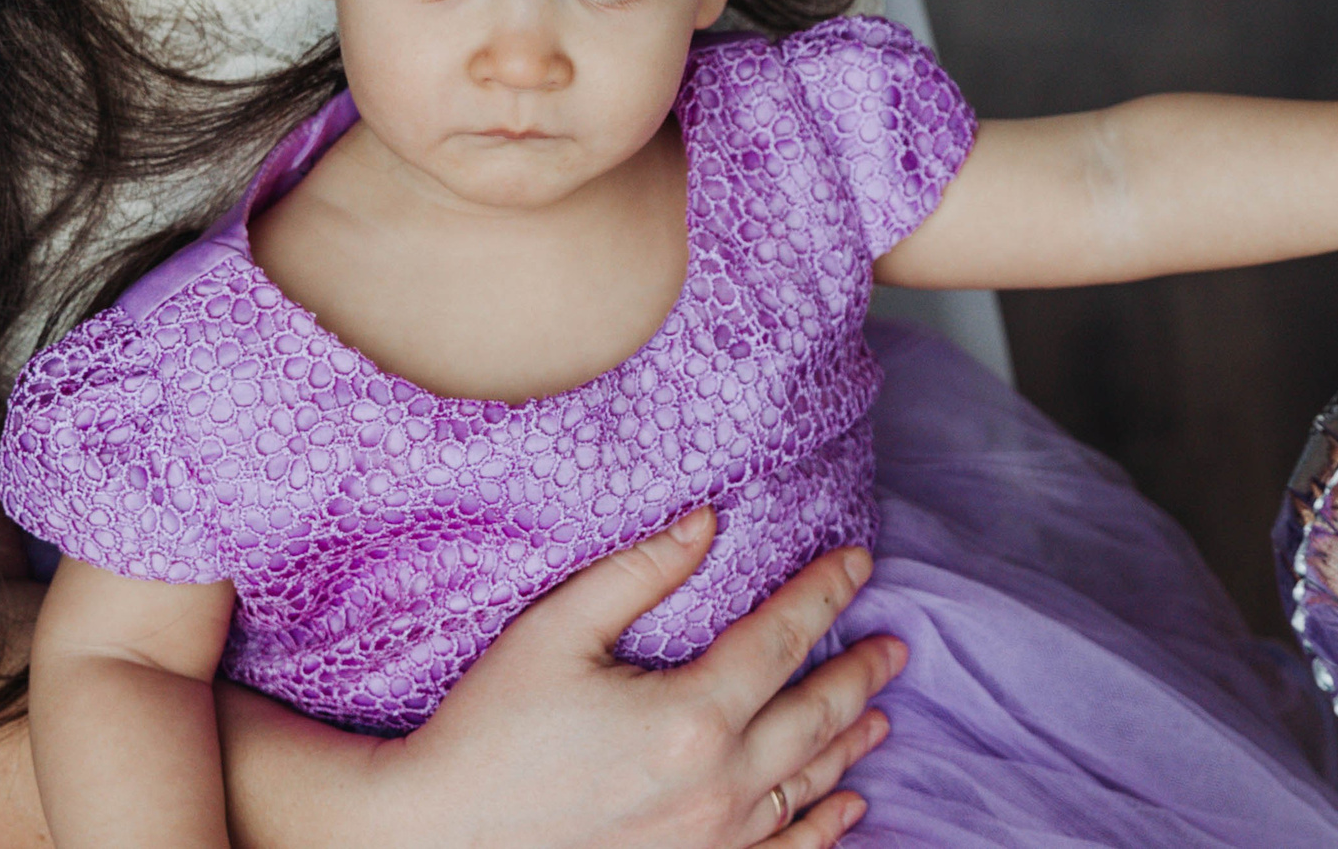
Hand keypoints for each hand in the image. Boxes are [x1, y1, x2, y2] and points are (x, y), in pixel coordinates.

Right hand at [360, 511, 902, 848]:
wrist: (441, 836)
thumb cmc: (490, 727)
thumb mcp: (556, 631)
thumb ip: (639, 572)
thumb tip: (707, 522)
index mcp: (690, 716)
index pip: (781, 638)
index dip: (824, 593)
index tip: (859, 562)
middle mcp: (717, 785)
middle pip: (813, 717)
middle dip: (859, 674)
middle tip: (896, 645)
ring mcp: (711, 842)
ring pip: (807, 787)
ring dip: (850, 744)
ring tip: (881, 714)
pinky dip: (822, 828)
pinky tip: (846, 808)